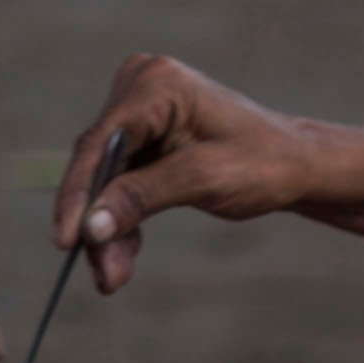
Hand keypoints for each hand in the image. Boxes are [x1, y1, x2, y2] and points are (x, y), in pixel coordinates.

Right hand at [51, 55, 331, 296]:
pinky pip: (120, 181)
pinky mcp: (144, 135)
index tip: (66, 241)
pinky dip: (121, 219)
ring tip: (114, 278)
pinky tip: (122, 257)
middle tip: (102, 276)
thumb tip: (89, 227)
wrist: (297, 165)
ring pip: (106, 179)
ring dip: (108, 229)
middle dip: (98, 221)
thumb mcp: (202, 180)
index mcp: (158, 85)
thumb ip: (141, 198)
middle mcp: (141, 87)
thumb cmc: (263, 163)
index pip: (101, 143)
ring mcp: (141, 110)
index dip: (79, 194)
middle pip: (99, 164)